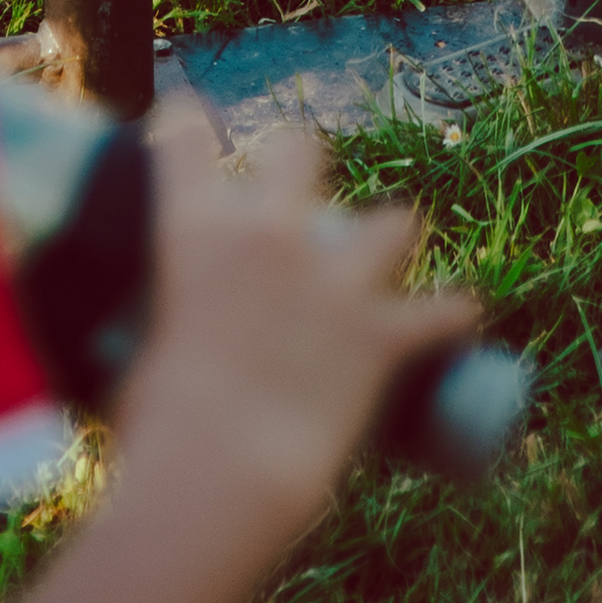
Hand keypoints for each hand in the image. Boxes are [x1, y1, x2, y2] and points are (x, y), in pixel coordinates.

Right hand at [112, 104, 471, 537]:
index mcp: (194, 225)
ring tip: (386, 258)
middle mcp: (269, 232)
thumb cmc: (158, 428)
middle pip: (302, 148)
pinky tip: (461, 315)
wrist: (217, 476)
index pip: (185, 132)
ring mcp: (333, 279)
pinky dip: (451, 315)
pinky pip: (442, 312)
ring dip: (391, 236)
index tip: (193, 130)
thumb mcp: (140, 350)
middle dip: (304, 163)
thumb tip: (159, 343)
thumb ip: (159, 325)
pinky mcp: (379, 333)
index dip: (190, 126)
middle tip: (299, 201)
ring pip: (395, 220)